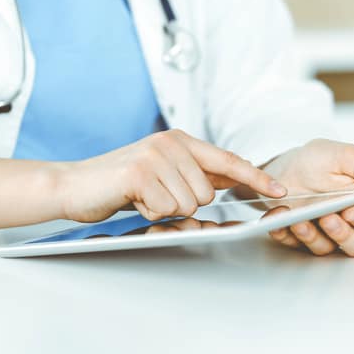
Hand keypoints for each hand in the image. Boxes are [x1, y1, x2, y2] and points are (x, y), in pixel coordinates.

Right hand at [56, 130, 286, 223]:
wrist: (73, 185)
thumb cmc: (119, 184)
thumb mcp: (162, 174)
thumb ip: (194, 174)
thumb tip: (230, 182)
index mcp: (181, 141)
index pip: (227, 160)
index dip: (256, 177)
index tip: (280, 190)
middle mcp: (171, 142)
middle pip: (207, 193)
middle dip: (183, 204)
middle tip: (155, 196)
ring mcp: (156, 155)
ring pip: (188, 204)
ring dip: (164, 209)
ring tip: (142, 197)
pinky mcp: (140, 172)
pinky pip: (166, 208)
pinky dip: (149, 212)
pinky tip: (132, 200)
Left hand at [260, 139, 353, 256]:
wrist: (285, 163)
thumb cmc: (319, 160)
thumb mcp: (346, 156)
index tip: (351, 211)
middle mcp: (345, 223)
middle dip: (343, 235)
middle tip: (328, 219)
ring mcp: (322, 232)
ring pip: (327, 249)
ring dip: (313, 238)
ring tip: (300, 222)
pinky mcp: (298, 237)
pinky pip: (295, 245)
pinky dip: (287, 235)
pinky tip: (280, 222)